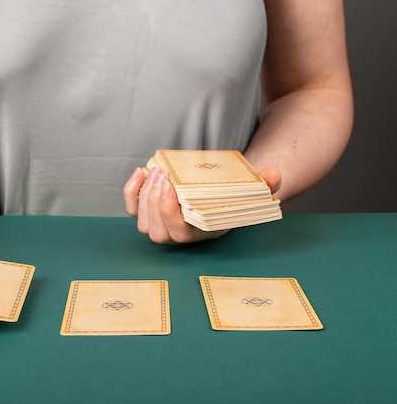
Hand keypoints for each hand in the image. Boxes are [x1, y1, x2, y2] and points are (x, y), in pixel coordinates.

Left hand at [123, 165, 281, 243]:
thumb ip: (266, 185)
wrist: (218, 193)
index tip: (173, 189)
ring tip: (158, 172)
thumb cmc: (234, 195)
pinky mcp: (147, 210)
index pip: (178, 234)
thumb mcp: (253, 191)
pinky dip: (131, 191)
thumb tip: (274, 174)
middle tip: (165, 175)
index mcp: (200, 233)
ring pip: (141, 220)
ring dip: (144, 196)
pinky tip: (141, 171)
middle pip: (155, 230)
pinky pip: (131, 207)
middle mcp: (177, 233)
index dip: (170, 214)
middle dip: (155, 202)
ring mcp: (159, 223)